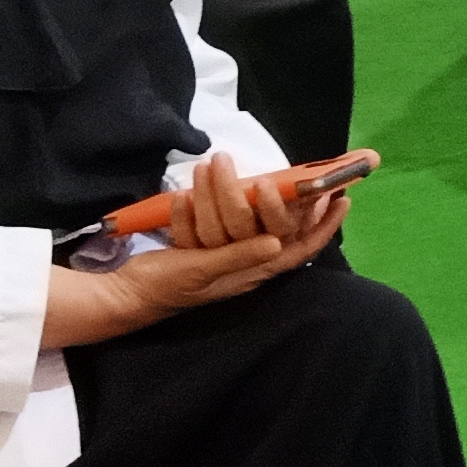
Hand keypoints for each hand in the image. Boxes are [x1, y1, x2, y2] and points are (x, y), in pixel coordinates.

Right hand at [40, 153, 343, 348]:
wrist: (123, 295)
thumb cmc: (164, 286)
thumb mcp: (201, 271)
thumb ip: (237, 258)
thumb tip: (275, 244)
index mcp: (250, 273)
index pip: (298, 250)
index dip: (323, 227)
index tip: (342, 198)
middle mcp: (245, 266)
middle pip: (281, 231)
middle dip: (294, 202)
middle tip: (309, 175)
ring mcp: (227, 257)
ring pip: (256, 224)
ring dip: (260, 197)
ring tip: (267, 170)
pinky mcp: (207, 249)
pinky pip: (228, 223)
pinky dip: (231, 203)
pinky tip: (233, 187)